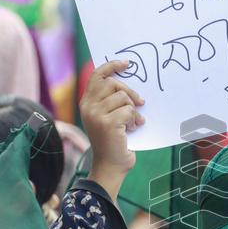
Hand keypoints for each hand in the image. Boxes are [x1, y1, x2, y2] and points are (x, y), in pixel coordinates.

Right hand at [80, 60, 144, 197]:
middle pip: (113, 83)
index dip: (112, 66)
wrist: (110, 165)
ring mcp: (96, 115)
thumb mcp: (108, 117)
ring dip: (133, 109)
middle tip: (140, 103)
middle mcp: (88, 107)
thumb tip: (127, 82)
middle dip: (130, 92)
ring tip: (134, 122)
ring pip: (122, 97)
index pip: (97, 75)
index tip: (127, 63)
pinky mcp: (107, 123)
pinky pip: (128, 110)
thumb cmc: (113, 140)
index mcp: (87, 103)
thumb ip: (111, 100)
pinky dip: (135, 119)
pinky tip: (134, 128)